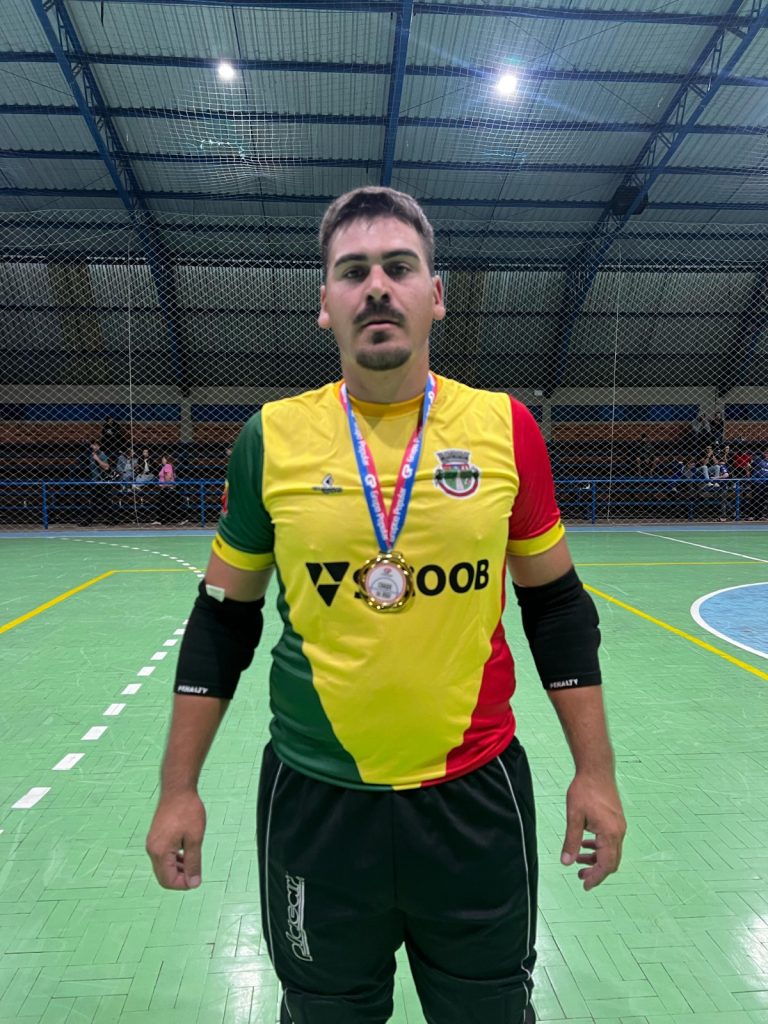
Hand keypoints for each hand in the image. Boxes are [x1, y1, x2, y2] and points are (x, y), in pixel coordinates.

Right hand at [146, 790, 205, 889]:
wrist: (178, 789)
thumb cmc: (187, 811)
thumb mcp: (195, 839)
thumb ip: (193, 863)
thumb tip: (194, 883)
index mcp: (160, 852)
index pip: (168, 881)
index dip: (183, 884)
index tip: (197, 878)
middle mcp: (152, 849)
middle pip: (163, 876)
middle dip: (179, 879)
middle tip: (196, 873)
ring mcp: (152, 843)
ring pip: (162, 867)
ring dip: (177, 870)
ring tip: (193, 863)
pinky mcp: (155, 837)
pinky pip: (162, 856)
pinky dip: (173, 860)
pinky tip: (186, 854)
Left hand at [561, 773, 625, 890]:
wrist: (596, 769)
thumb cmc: (584, 790)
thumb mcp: (574, 816)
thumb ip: (571, 841)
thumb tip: (566, 862)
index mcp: (610, 833)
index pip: (606, 864)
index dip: (596, 878)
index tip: (585, 886)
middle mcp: (618, 832)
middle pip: (611, 861)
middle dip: (596, 872)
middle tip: (580, 878)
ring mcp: (619, 825)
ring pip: (610, 851)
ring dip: (596, 859)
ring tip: (579, 863)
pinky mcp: (616, 820)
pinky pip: (610, 840)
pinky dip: (598, 847)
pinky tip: (584, 844)